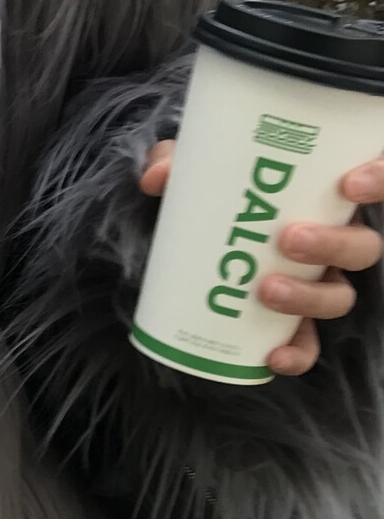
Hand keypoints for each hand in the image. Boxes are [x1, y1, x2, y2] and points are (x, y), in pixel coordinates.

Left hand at [141, 141, 383, 375]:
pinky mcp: (292, 320)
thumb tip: (157, 177)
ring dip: (310, 297)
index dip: (379, 179)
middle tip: (288, 239)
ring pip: (339, 296)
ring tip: (267, 290)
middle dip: (333, 244)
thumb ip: (177, 162)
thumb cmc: (214, 192)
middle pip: (363, 248)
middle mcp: (334, 239)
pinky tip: (272, 356)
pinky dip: (297, 353)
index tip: (349, 184)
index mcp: (326, 195)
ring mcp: (317, 282)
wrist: (194, 233)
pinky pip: (307, 343)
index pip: (378, 180)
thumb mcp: (196, 169)